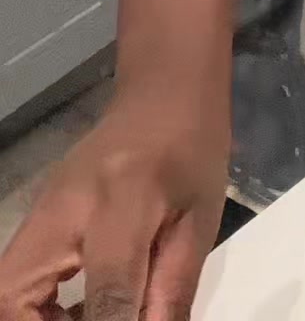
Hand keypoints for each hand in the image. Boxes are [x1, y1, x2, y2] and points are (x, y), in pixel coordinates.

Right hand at [0, 81, 229, 320]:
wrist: (162, 90)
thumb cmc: (192, 150)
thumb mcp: (199, 224)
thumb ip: (171, 293)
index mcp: (122, 203)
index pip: (107, 292)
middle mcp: (66, 208)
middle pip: (12, 294)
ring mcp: (43, 210)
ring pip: (6, 288)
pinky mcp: (38, 215)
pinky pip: (17, 274)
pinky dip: (35, 307)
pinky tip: (77, 311)